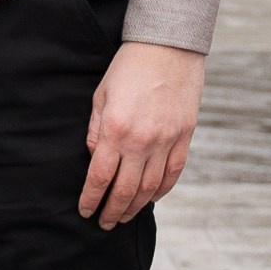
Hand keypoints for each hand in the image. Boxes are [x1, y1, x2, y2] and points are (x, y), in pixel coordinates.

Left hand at [79, 41, 204, 228]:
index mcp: (115, 130)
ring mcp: (166, 141)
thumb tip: (96, 161)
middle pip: (125, 190)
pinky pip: (172, 174)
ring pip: (150, 188)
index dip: (91, 199)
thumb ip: (96, 132)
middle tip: (104, 223)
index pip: (100, 177)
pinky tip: (150, 198)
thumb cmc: (129, 67)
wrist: (169, 46)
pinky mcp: (185, 137)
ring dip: (135, 207)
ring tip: (124, 216)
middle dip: (112, 211)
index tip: (85, 211)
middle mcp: (141, 141)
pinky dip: (161, 191)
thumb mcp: (101, 96)